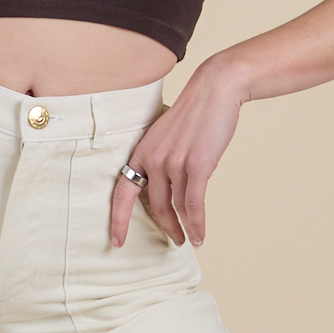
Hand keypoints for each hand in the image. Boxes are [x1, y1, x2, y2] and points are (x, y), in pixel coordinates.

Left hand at [109, 57, 246, 248]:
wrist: (215, 90)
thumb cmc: (195, 115)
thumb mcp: (167, 136)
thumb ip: (162, 160)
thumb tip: (168, 188)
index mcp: (142, 152)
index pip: (122, 192)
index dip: (118, 220)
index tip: (117, 242)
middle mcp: (153, 159)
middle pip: (155, 206)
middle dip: (166, 227)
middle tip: (175, 240)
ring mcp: (174, 163)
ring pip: (176, 207)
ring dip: (184, 228)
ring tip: (190, 240)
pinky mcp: (197, 166)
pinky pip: (193, 204)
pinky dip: (197, 223)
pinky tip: (200, 234)